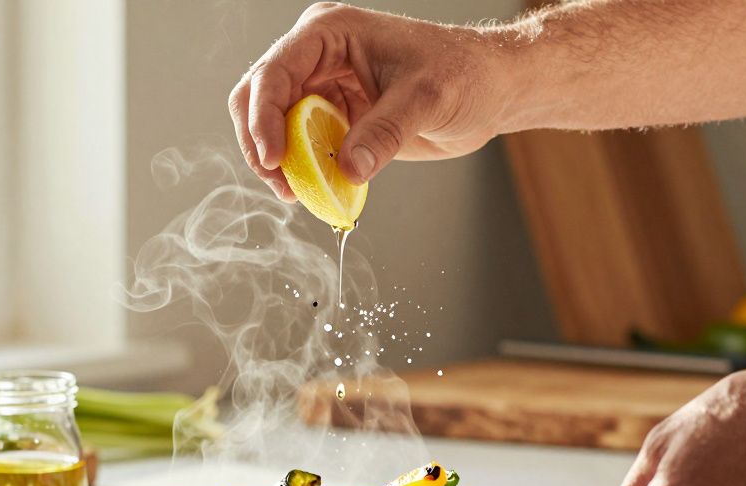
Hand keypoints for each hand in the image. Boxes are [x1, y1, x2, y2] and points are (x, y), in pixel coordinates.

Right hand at [229, 2, 508, 199]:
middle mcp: (317, 56)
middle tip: (282, 183)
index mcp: (330, 32)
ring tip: (299, 192)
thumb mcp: (426, 99)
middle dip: (260, 143)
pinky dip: (302, 170)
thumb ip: (384, 133)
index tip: (274, 159)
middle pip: (257, 99)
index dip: (263, 117)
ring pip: (272, 126)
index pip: (274, 72)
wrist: (489, 89)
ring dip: (278, 162)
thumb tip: (349, 171)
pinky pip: (300, 145)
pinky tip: (319, 188)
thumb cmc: (464, 74)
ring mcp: (322, 87)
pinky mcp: (333, 117)